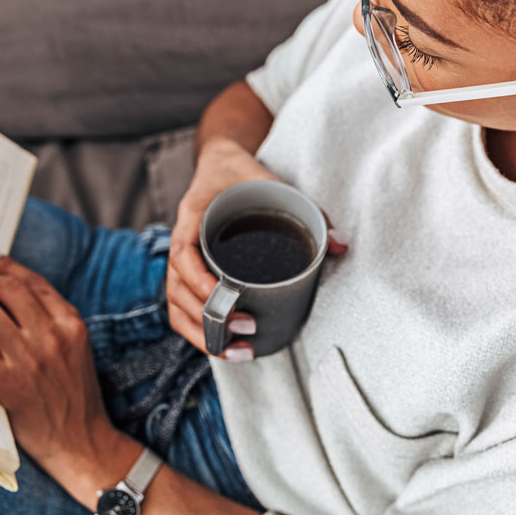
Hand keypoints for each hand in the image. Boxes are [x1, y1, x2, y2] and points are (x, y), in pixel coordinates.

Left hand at [0, 250, 119, 479]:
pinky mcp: (7, 384)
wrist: (81, 441)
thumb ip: (54, 321)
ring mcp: (28, 360)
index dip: (7, 266)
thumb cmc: (75, 395)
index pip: (34, 282)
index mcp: (71, 324)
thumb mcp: (77, 349)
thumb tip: (12, 293)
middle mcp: (51, 336)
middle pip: (9, 291)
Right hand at [167, 136, 349, 359]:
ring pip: (175, 304)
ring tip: (235, 350)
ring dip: (201, 331)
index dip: (198, 280)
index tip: (225, 296)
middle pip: (176, 289)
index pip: (183, 253)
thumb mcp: (270, 181)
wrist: (219, 164)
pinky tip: (221, 346)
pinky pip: (180, 307)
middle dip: (208, 316)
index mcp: (192, 216)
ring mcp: (181, 260)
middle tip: (246, 327)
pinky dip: (196, 330)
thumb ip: (306, 209)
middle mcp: (180, 240)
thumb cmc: (241, 175)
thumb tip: (339, 244)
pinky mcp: (188, 274)